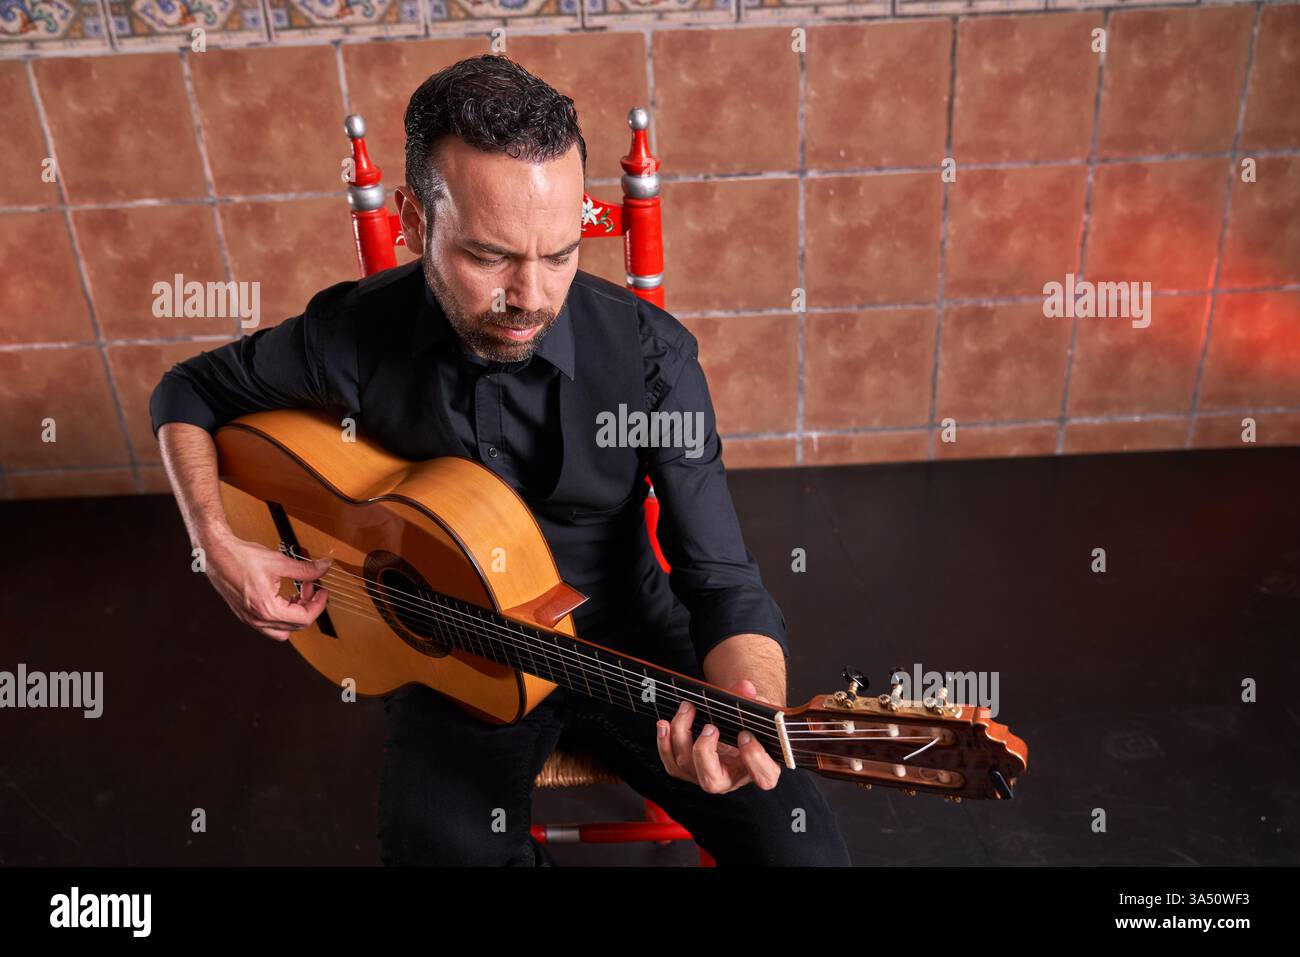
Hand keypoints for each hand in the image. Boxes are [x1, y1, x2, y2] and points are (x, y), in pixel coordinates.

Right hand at [199, 530, 330, 640]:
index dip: (319, 604)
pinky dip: (282, 614)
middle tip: (312, 588)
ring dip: (295, 614)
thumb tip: (323, 567)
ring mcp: (250, 619)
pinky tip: (284, 596)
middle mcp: (258, 619)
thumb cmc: (240, 558)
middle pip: (295, 626)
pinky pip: (270, 625)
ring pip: (282, 630)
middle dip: (309, 607)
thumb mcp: (279, 562)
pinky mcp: (245, 615)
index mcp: (267, 609)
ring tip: (299, 593)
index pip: (304, 618)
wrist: (215, 554)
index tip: (323, 592)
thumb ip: (305, 569)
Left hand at [655, 679, 782, 793]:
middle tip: (710, 727)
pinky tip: (665, 724)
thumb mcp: (758, 713)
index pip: (763, 777)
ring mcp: (707, 777)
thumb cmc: (752, 725)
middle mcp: (731, 780)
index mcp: (760, 770)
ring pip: (686, 767)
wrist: (737, 730)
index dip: (754, 758)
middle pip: (711, 781)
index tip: (746, 735)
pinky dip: (664, 744)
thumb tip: (745, 688)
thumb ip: (754, 701)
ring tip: (687, 708)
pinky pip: (672, 765)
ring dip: (681, 736)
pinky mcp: (689, 772)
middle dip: (704, 751)